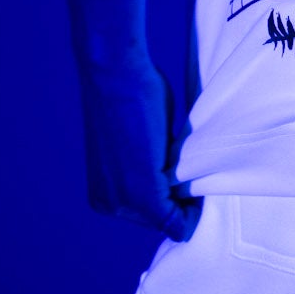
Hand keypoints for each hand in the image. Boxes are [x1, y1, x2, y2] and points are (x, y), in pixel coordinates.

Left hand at [75, 53, 198, 239]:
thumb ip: (152, 167)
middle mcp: (107, 204)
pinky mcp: (143, 194)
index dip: (173, 197)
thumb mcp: (140, 143)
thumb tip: (176, 176)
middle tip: (186, 164)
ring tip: (182, 160)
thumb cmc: (130, 95)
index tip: (185, 174)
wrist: (116, 72)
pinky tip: (190, 171)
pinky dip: (191, 208)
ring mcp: (123, 203)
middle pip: (160, 221)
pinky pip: (177, 221)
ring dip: (184, 197)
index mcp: (103, 194)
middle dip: (179, 197)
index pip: (148, 214)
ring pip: (170, 220)